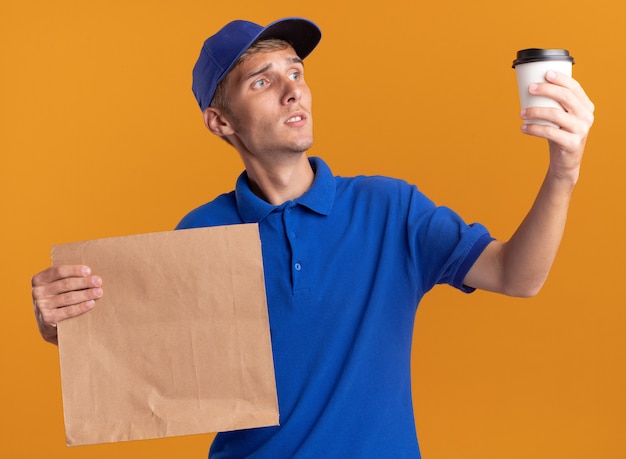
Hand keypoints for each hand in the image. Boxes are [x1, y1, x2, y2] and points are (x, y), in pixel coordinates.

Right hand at [31, 265, 102, 344]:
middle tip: (98, 281)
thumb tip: (90, 274)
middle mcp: (37, 292)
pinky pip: (68, 311)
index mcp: (39, 279)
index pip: (58, 271)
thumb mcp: (56, 287)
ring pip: (69, 297)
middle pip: (66, 284)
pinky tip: (91, 303)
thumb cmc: (58, 299)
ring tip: (98, 292)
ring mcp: (41, 305)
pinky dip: (81, 307)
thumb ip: (67, 278)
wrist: (48, 324)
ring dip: (86, 294)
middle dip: (84, 282)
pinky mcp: (47, 318)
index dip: (74, 270)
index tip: (88, 271)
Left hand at [520, 71, 594, 185]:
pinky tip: (523, 128)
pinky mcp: (572, 143)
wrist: (565, 162)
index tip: (545, 73)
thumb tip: (530, 88)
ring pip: (555, 114)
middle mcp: (587, 116)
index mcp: (586, 107)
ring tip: (521, 113)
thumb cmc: (559, 135)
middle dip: (546, 90)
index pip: (575, 88)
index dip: (561, 79)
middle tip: (529, 88)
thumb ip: (554, 105)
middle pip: (565, 97)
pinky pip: (550, 132)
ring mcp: (581, 130)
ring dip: (535, 111)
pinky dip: (534, 129)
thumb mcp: (561, 118)